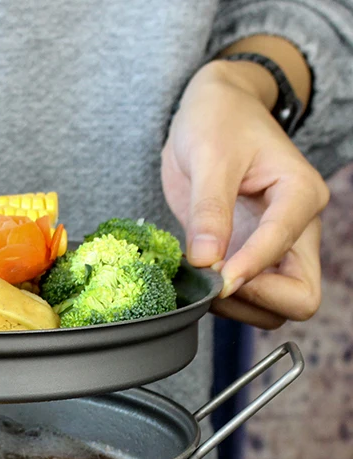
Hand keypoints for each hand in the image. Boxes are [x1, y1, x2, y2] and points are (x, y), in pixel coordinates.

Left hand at [161, 59, 327, 328]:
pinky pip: (247, 300)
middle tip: (211, 285)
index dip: (248, 271)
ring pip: (274, 309)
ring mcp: (274, 248)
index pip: (286, 252)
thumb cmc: (218, 121)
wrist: (212, 113)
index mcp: (299, 196)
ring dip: (237, 309)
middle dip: (255, 301)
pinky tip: (196, 281)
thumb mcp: (210, 156)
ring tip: (198, 282)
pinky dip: (224, 304)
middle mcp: (296, 229)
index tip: (212, 273)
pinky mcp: (248, 258)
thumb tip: (206, 261)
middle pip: (299, 298)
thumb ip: (209, 209)